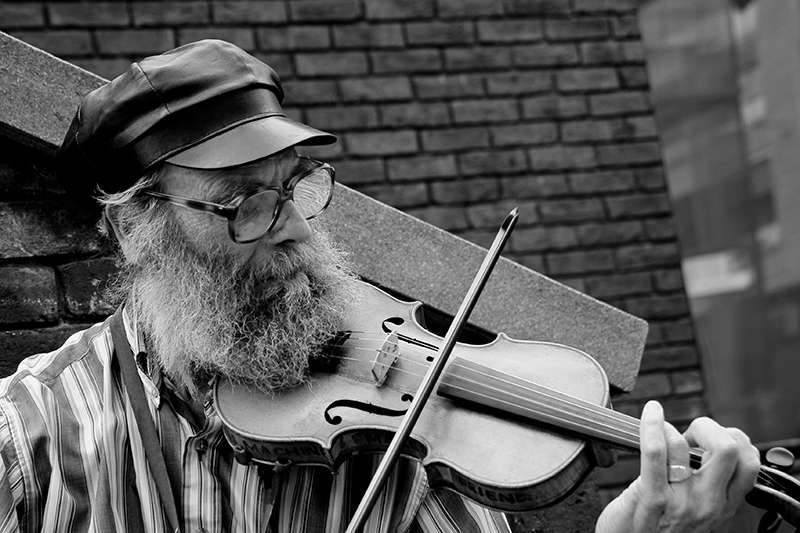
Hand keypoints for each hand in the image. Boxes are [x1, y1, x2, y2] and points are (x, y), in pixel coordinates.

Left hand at [596, 400, 759, 532]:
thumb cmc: (656, 524)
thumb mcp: (695, 508)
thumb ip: (706, 483)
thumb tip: (707, 442)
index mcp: (723, 505)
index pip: (749, 463)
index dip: (734, 439)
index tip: (712, 439)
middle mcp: (708, 504)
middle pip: (729, 449)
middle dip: (709, 427)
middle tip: (690, 433)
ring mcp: (681, 502)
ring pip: (687, 446)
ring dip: (670, 428)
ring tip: (659, 432)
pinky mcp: (652, 499)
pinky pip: (655, 452)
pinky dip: (652, 425)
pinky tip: (650, 413)